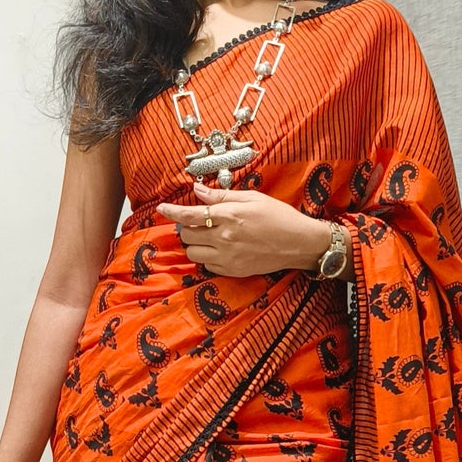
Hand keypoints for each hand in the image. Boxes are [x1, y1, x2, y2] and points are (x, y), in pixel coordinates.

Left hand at [156, 179, 332, 276]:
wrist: (299, 244)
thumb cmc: (279, 216)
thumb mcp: (252, 198)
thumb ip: (222, 196)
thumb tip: (198, 191)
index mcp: (229, 215)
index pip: (190, 214)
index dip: (172, 212)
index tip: (162, 209)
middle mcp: (225, 237)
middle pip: (187, 235)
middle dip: (188, 227)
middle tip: (200, 222)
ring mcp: (228, 257)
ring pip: (193, 253)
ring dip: (195, 243)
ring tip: (210, 236)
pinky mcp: (232, 270)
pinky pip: (207, 265)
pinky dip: (208, 256)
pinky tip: (221, 248)